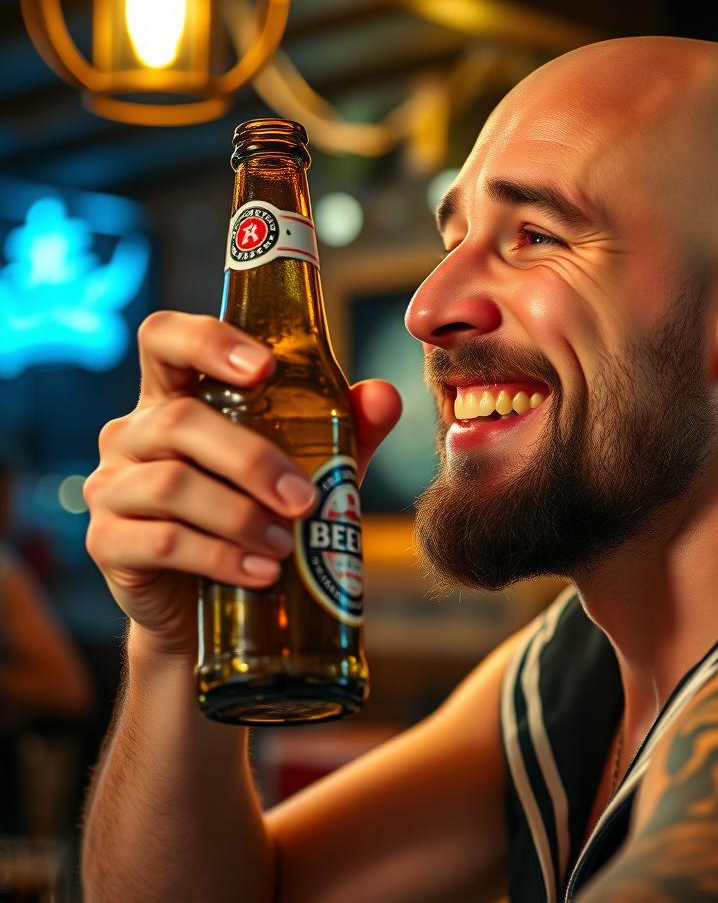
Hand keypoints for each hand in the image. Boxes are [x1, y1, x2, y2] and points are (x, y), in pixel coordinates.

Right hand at [83, 311, 401, 656]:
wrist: (214, 606)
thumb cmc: (260, 516)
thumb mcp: (310, 468)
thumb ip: (345, 429)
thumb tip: (382, 395)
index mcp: (175, 396)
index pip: (165, 338)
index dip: (208, 341)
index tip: (264, 368)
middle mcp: (133, 432)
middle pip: (180, 421)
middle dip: (252, 459)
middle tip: (306, 500)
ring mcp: (112, 487)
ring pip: (170, 484)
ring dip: (240, 515)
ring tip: (285, 546)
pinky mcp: (107, 544)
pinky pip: (161, 542)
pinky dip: (219, 558)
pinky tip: (261, 573)